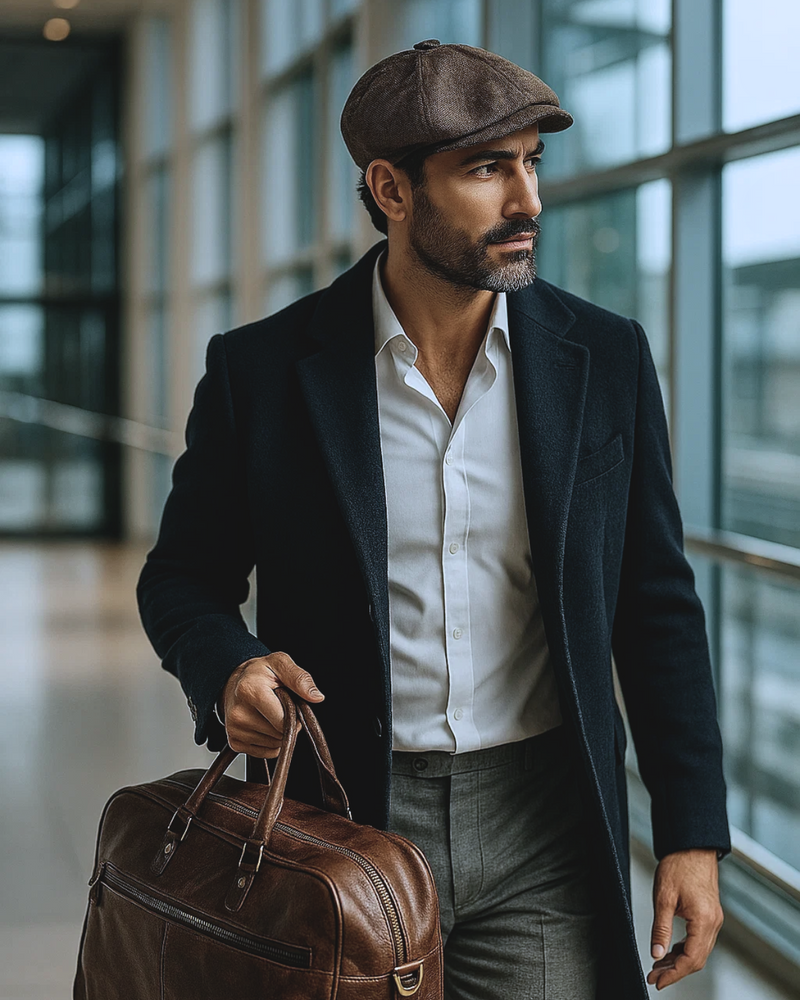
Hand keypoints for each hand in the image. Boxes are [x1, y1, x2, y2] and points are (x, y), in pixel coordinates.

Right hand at [220, 652, 323, 757]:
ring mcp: (235, 730)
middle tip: (279, 706)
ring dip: (279, 732)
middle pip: (280, 734)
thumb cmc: (259, 673)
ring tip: (269, 713)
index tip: (290, 704)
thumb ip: (299, 678)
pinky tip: (263, 724)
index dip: (295, 716)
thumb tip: (316, 696)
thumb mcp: (280, 663)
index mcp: (250, 690)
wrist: (233, 682)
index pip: (283, 721)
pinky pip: (266, 752)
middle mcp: (238, 713)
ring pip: (274, 744)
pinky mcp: (235, 743)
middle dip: (287, 723)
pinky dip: (270, 741)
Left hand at [647, 848, 722, 989]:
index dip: (674, 974)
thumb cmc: (678, 865)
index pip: (691, 959)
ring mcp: (713, 919)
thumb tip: (656, 954)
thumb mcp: (663, 897)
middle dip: (676, 971)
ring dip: (680, 962)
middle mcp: (713, 922)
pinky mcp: (709, 915)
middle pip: (697, 959)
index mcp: (704, 920)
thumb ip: (661, 928)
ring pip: (699, 951)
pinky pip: (699, 940)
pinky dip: (685, 949)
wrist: (692, 846)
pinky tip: (670, 952)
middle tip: (655, 978)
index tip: (658, 981)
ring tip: (658, 967)